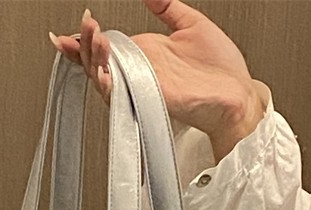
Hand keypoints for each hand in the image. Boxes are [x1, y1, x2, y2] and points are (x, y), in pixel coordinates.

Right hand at [50, 1, 265, 161]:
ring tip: (93, 37)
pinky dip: (107, 82)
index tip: (73, 29)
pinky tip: (101, 69)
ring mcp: (141, 87)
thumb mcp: (190, 25)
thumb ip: (167, 7)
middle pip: (96, 62)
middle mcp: (138, 73)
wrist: (237, 94)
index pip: (105, 46)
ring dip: (93, 57)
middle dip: (84, 44)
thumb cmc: (219, 70)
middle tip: (86, 25)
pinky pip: (120, 95)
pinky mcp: (149, 100)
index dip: (85, 39)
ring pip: (103, 78)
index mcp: (144, 54)